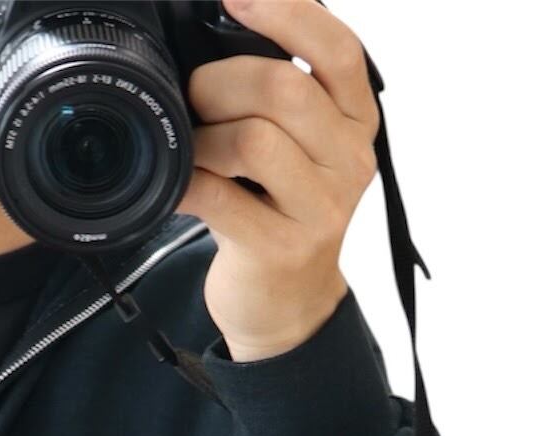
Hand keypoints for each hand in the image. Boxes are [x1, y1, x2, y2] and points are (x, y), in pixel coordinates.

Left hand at [175, 0, 380, 360]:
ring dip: (204, 137)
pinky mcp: (280, 249)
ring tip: (193, 151)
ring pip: (254, 140)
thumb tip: (228, 26)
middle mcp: (349, 161)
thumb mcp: (302, 148)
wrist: (288, 306)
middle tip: (195, 98)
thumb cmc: (281, 213)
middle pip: (284, 89)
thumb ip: (284, 95)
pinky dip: (187, 183)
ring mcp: (319, 209)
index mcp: (356, 122)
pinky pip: (221, 198)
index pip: (338, 50)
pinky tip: (180, 185)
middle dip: (221, 81)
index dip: (289, 13)